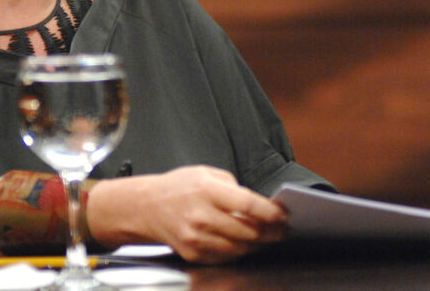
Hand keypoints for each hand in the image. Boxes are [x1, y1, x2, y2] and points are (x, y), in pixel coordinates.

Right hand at [89, 165, 288, 263]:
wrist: (146, 207)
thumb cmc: (178, 187)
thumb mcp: (205, 173)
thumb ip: (233, 186)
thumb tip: (258, 203)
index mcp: (207, 190)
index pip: (249, 205)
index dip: (272, 213)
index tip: (284, 215)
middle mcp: (201, 215)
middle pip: (249, 231)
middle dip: (271, 232)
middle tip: (281, 229)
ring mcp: (196, 237)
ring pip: (240, 247)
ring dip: (257, 243)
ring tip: (265, 236)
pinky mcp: (193, 252)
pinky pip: (225, 256)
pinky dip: (238, 251)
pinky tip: (242, 242)